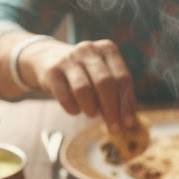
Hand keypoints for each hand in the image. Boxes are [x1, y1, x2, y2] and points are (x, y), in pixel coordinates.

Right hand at [22, 38, 137, 131]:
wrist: (48, 58)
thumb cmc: (84, 73)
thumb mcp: (103, 76)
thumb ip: (118, 94)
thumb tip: (130, 121)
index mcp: (107, 50)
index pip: (122, 78)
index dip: (126, 103)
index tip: (128, 124)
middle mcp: (89, 50)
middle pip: (105, 83)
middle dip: (111, 110)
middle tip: (114, 129)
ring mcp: (69, 59)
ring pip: (84, 89)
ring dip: (91, 108)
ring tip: (91, 114)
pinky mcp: (52, 71)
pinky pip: (65, 97)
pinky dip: (73, 109)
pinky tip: (75, 110)